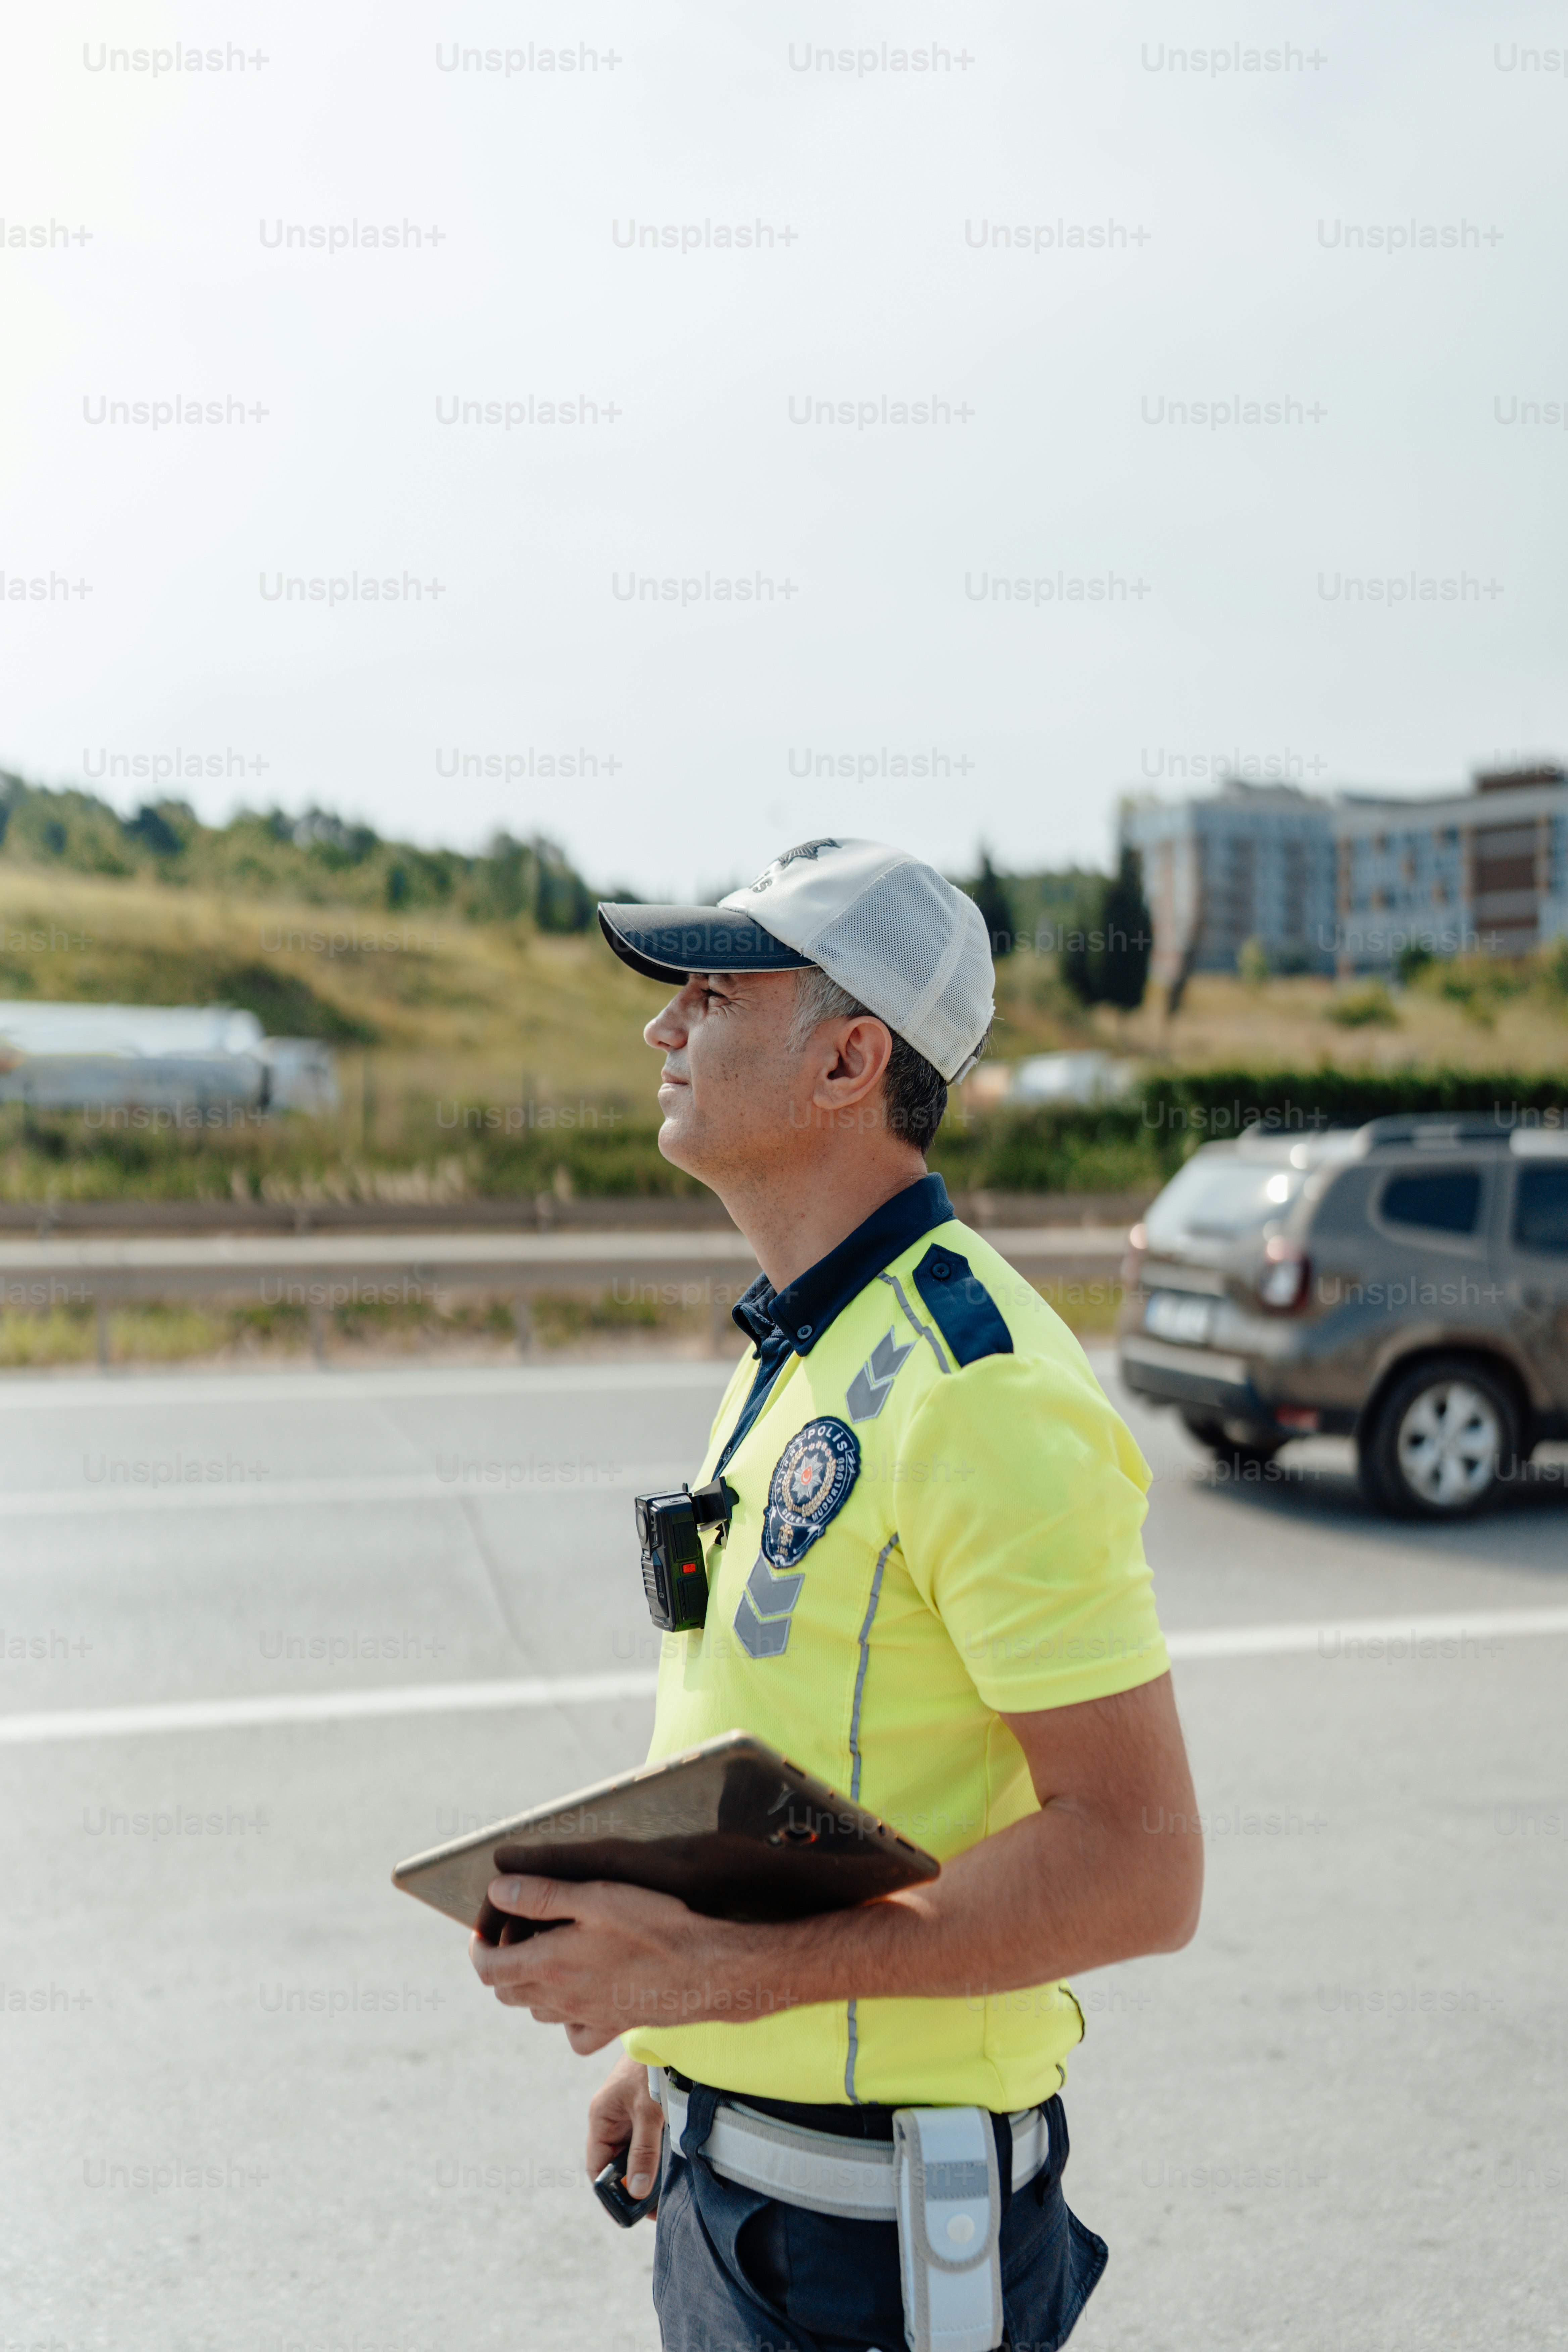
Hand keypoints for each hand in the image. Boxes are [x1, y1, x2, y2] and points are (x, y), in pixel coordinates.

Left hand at [467, 1872, 750, 2055]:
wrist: (705, 1970)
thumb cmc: (654, 1926)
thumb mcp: (595, 1896)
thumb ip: (541, 1895)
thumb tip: (497, 1892)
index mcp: (549, 1965)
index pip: (488, 1969)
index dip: (478, 1947)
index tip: (483, 1929)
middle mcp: (561, 1998)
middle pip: (507, 1991)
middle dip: (500, 1963)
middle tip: (515, 1934)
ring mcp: (586, 2016)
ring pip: (537, 2011)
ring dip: (530, 1985)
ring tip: (547, 1953)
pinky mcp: (612, 2026)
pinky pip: (575, 2034)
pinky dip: (566, 2018)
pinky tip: (580, 1992)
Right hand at [588, 2052, 665, 2203]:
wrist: (668, 2035)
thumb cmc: (652, 2067)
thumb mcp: (648, 2111)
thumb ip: (643, 2151)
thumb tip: (637, 2190)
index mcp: (601, 2119)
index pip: (597, 2169)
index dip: (610, 2194)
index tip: (630, 2214)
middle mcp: (611, 2120)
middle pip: (615, 2165)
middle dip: (632, 2187)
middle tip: (655, 2207)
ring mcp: (627, 2116)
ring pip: (632, 2155)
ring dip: (646, 2172)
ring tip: (667, 2193)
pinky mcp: (644, 2112)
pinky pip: (645, 2143)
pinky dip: (656, 2157)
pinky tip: (672, 2168)